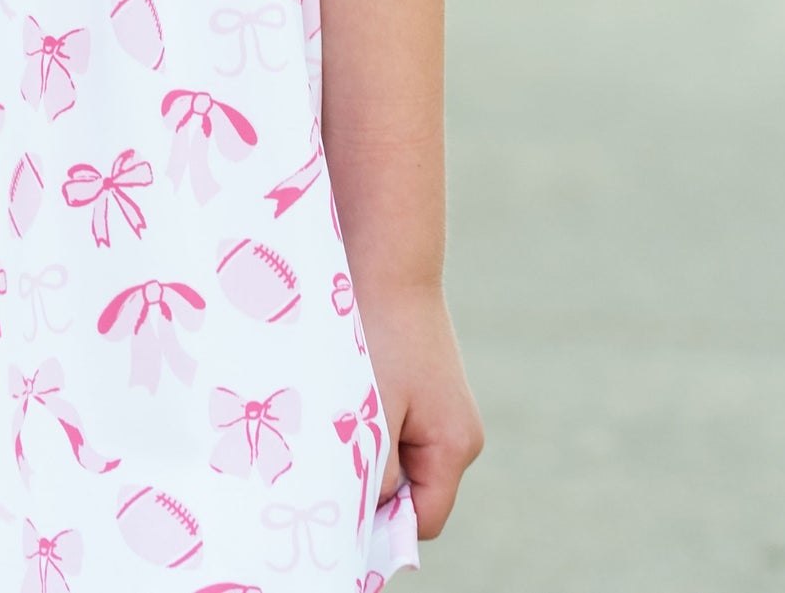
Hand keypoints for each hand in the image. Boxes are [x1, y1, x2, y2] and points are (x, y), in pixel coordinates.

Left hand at [356, 282, 483, 537]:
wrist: (385, 259)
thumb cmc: (378, 335)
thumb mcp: (372, 414)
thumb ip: (374, 474)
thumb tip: (364, 518)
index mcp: (455, 446)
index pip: (421, 520)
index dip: (380, 526)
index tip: (335, 509)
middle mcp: (458, 433)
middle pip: (410, 492)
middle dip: (370, 484)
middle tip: (326, 460)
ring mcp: (442, 408)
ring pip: (395, 457)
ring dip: (364, 448)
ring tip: (336, 416)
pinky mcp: (422, 386)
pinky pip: (392, 425)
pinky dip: (367, 420)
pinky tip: (344, 395)